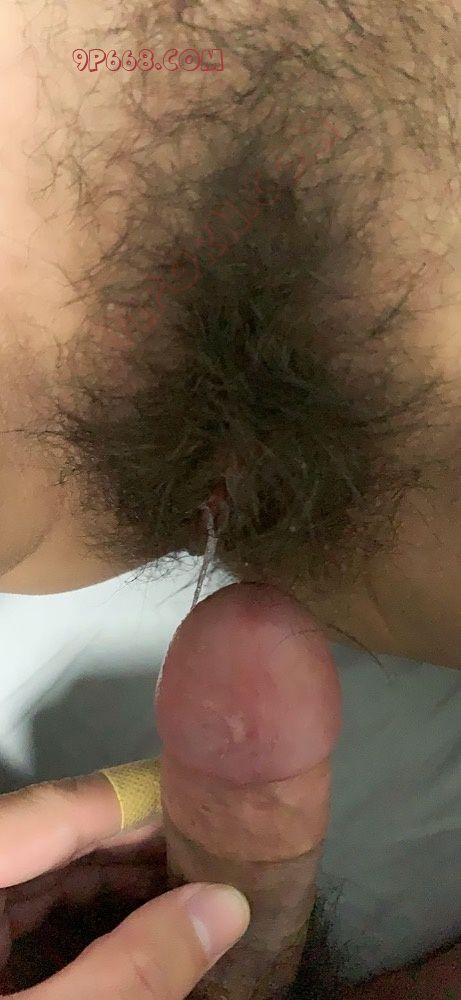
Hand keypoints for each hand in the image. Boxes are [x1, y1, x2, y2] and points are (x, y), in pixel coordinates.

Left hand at [0, 769, 249, 997]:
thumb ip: (132, 966)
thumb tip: (223, 906)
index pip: (59, 807)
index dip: (137, 795)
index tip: (206, 788)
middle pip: (52, 837)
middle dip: (135, 844)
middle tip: (213, 844)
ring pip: (42, 874)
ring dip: (114, 882)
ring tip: (190, 886)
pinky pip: (23, 913)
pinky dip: (80, 917)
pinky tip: (136, 928)